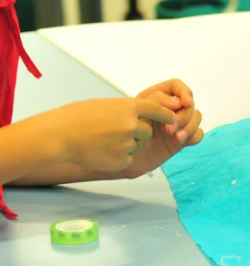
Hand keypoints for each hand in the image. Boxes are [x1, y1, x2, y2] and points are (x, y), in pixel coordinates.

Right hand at [43, 96, 177, 173]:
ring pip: (138, 145)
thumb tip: (148, 115)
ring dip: (128, 145)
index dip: (166, 114)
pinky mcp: (121, 160)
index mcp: (130, 107)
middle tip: (115, 133)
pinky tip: (102, 152)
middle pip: (147, 132)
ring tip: (104, 141)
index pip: (158, 109)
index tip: (173, 117)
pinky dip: (119, 157)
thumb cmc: (80, 117)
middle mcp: (131, 124)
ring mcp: (126, 143)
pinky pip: (128, 158)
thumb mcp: (108, 105)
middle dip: (138, 133)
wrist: (60, 135)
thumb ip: (129, 111)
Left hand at [123, 79, 204, 178]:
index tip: (185, 103)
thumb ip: (156, 103)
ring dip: (190, 125)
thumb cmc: (123, 134)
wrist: (119, 157)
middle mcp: (168, 109)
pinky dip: (193, 135)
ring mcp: (176, 124)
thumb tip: (179, 103)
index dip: (183, 91)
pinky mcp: (181, 139)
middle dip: (183, 115)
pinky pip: (197, 133)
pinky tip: (180, 142)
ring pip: (196, 116)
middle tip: (170, 129)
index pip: (175, 86)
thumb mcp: (136, 112)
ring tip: (177, 138)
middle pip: (189, 103)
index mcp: (155, 98)